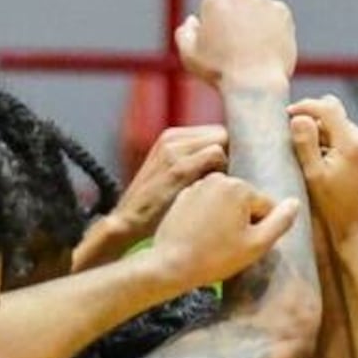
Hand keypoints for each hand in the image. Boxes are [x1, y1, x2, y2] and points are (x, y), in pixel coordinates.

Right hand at [111, 122, 226, 240]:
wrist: (128, 225)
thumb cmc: (157, 210)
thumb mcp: (171, 176)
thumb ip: (194, 162)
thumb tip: (229, 162)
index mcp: (171, 138)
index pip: (216, 133)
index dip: (225, 154)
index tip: (220, 178)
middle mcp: (172, 138)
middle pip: (221, 134)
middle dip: (227, 156)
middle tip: (219, 185)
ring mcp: (174, 150)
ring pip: (221, 142)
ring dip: (224, 166)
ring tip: (213, 191)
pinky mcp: (179, 167)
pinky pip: (217, 155)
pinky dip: (221, 172)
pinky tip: (211, 194)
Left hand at [151, 170, 301, 293]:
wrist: (170, 264)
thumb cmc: (215, 257)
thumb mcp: (256, 245)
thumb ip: (280, 222)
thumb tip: (295, 203)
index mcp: (241, 187)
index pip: (266, 207)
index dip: (261, 229)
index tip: (245, 246)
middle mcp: (220, 178)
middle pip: (245, 201)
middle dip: (243, 222)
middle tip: (229, 246)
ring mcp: (199, 185)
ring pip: (225, 203)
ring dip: (225, 219)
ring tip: (214, 242)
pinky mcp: (183, 196)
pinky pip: (206, 205)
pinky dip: (207, 218)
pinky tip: (200, 237)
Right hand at [176, 0, 296, 87]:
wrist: (256, 85)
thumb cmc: (219, 73)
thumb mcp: (189, 57)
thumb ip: (184, 34)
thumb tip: (193, 21)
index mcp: (214, 0)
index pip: (214, 4)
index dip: (216, 24)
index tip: (220, 44)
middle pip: (237, 2)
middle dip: (237, 18)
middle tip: (239, 47)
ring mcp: (263, 1)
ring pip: (257, 8)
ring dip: (256, 22)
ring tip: (254, 50)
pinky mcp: (282, 12)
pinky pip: (276, 17)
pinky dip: (273, 29)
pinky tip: (267, 48)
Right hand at [287, 95, 357, 238]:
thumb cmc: (334, 209)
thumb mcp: (314, 176)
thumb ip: (306, 143)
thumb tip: (298, 117)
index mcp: (352, 142)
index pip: (328, 107)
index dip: (306, 106)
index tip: (288, 114)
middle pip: (337, 114)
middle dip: (316, 120)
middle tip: (298, 135)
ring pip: (345, 124)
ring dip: (328, 131)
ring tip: (313, 151)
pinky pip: (355, 135)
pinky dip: (340, 139)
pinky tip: (330, 155)